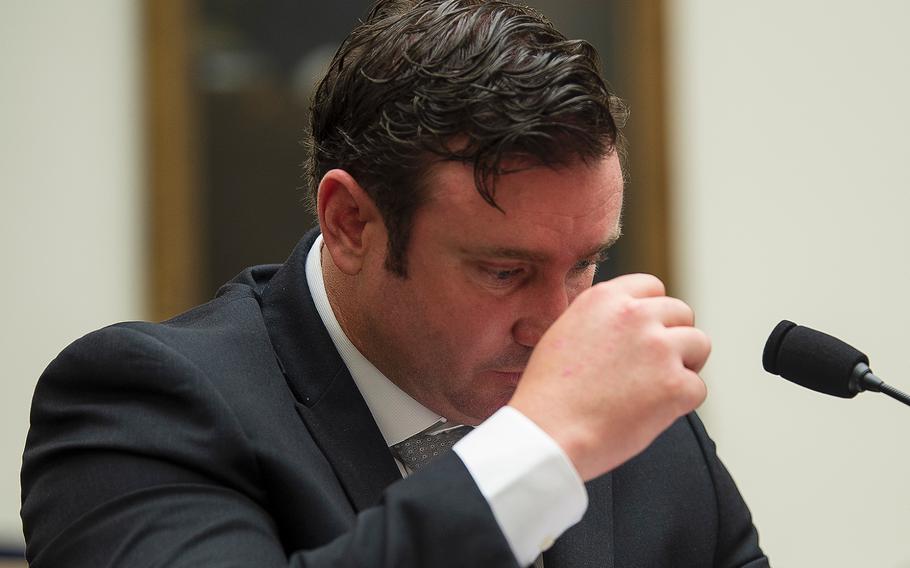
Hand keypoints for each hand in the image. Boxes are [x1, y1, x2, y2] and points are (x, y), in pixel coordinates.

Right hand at [508, 274, 709, 480]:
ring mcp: (658, 348)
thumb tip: (630, 327)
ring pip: (699, 344)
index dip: (653, 312)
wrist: (548, 432)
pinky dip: (681, 403)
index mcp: (604, 298)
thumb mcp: (565, 334)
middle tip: (655, 367)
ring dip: (685, 366)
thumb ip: (601, 321)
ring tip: (657, 388)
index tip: (647, 334)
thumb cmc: (549, 394)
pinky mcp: (674, 384)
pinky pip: (697, 388)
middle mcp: (635, 315)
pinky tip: (652, 412)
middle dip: (674, 338)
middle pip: (681, 312)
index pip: (652, 287)